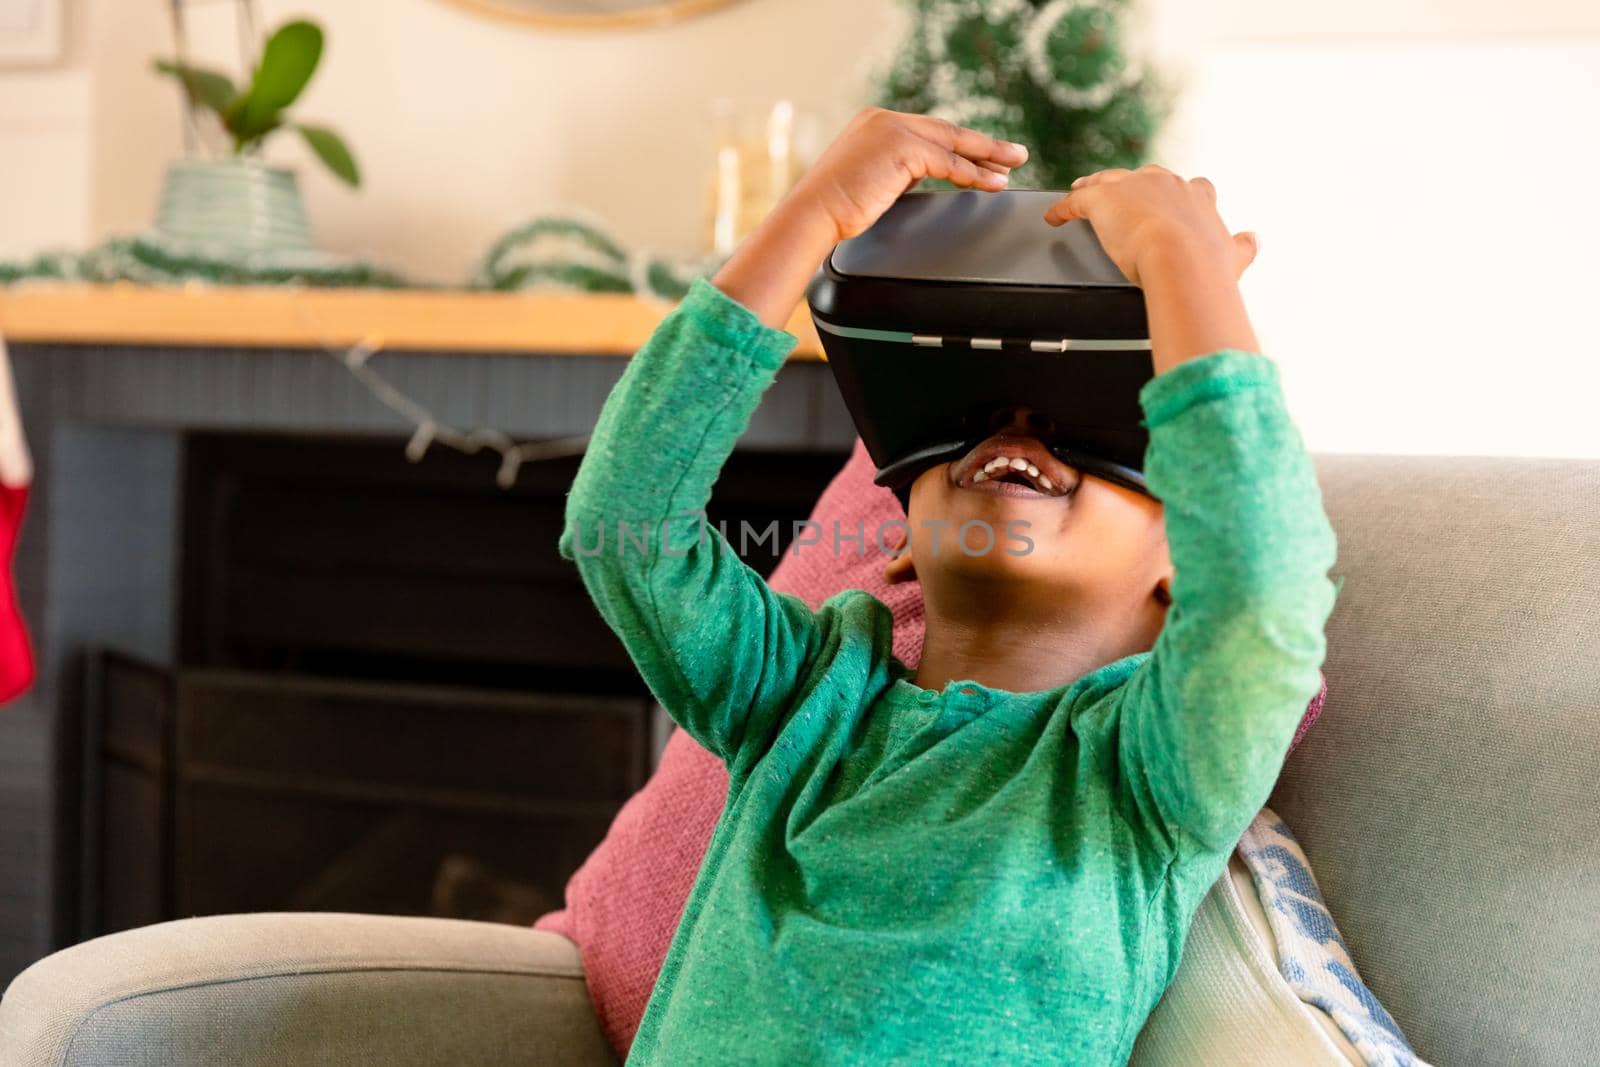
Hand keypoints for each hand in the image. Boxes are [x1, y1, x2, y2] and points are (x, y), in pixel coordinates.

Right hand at [791, 107, 1029, 242]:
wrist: (812, 214)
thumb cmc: (833, 208)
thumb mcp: (870, 180)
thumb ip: (896, 171)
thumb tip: (919, 176)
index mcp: (875, 123)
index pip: (929, 131)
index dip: (960, 144)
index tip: (984, 154)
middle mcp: (885, 119)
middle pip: (946, 131)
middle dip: (983, 144)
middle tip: (1013, 153)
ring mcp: (894, 130)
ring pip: (952, 143)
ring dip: (988, 155)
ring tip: (1013, 164)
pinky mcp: (902, 148)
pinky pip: (948, 162)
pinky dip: (974, 173)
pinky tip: (992, 182)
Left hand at [1043, 165, 1256, 286]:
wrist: (1183, 261)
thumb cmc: (1207, 266)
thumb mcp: (1232, 256)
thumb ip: (1241, 247)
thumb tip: (1253, 239)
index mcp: (1196, 196)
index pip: (1188, 186)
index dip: (1175, 194)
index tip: (1170, 200)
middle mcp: (1166, 183)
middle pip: (1144, 176)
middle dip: (1132, 184)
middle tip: (1121, 194)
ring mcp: (1132, 188)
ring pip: (1108, 181)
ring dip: (1095, 186)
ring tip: (1082, 192)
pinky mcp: (1100, 200)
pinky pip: (1075, 202)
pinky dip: (1063, 209)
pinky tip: (1054, 216)